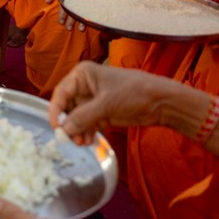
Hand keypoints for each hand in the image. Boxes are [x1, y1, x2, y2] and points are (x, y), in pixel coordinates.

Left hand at [45, 0, 95, 30]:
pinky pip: (90, 4)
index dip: (62, 15)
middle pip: (73, 9)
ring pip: (83, 9)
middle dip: (71, 20)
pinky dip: (90, 12)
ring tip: (81, 29)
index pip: (63, 6)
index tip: (61, 22)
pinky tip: (90, 19)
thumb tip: (47, 2)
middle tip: (69, 28)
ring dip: (81, 19)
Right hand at [49, 62, 180, 144]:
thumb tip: (64, 130)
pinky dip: (87, 132)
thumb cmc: (134, 93)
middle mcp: (85, 86)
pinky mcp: (103, 112)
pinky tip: (88, 141)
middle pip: (68, 107)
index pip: (61, 93)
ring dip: (77, 131)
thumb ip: (83, 117)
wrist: (162, 102)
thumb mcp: (106, 104)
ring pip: (77, 117)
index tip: (56, 128)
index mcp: (82, 75)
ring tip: (81, 143)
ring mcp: (94, 100)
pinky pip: (88, 123)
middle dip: (68, 124)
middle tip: (70, 140)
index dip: (56, 110)